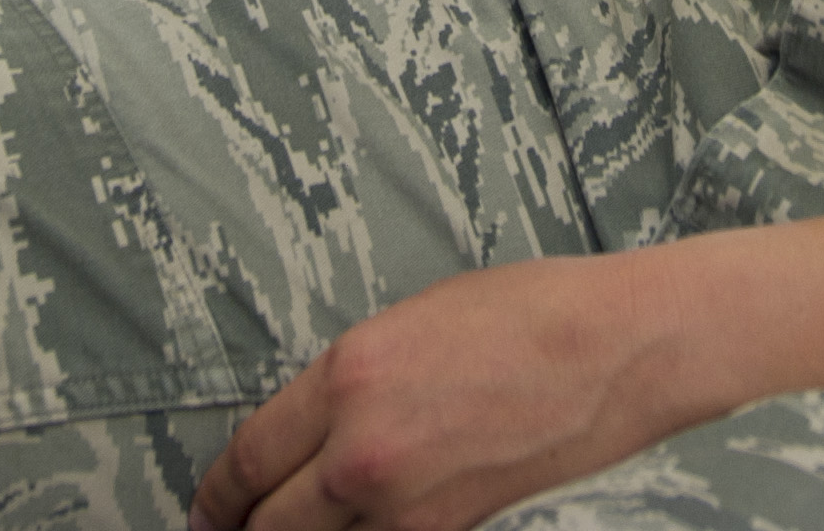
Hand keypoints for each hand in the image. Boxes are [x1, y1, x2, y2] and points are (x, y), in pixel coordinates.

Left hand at [190, 252, 737, 530]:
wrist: (615, 351)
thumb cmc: (526, 314)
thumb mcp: (410, 320)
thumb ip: (349, 380)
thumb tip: (312, 425)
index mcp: (348, 375)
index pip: (250, 458)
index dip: (216, 496)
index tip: (207, 509)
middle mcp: (363, 449)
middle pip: (268, 525)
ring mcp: (406, 503)